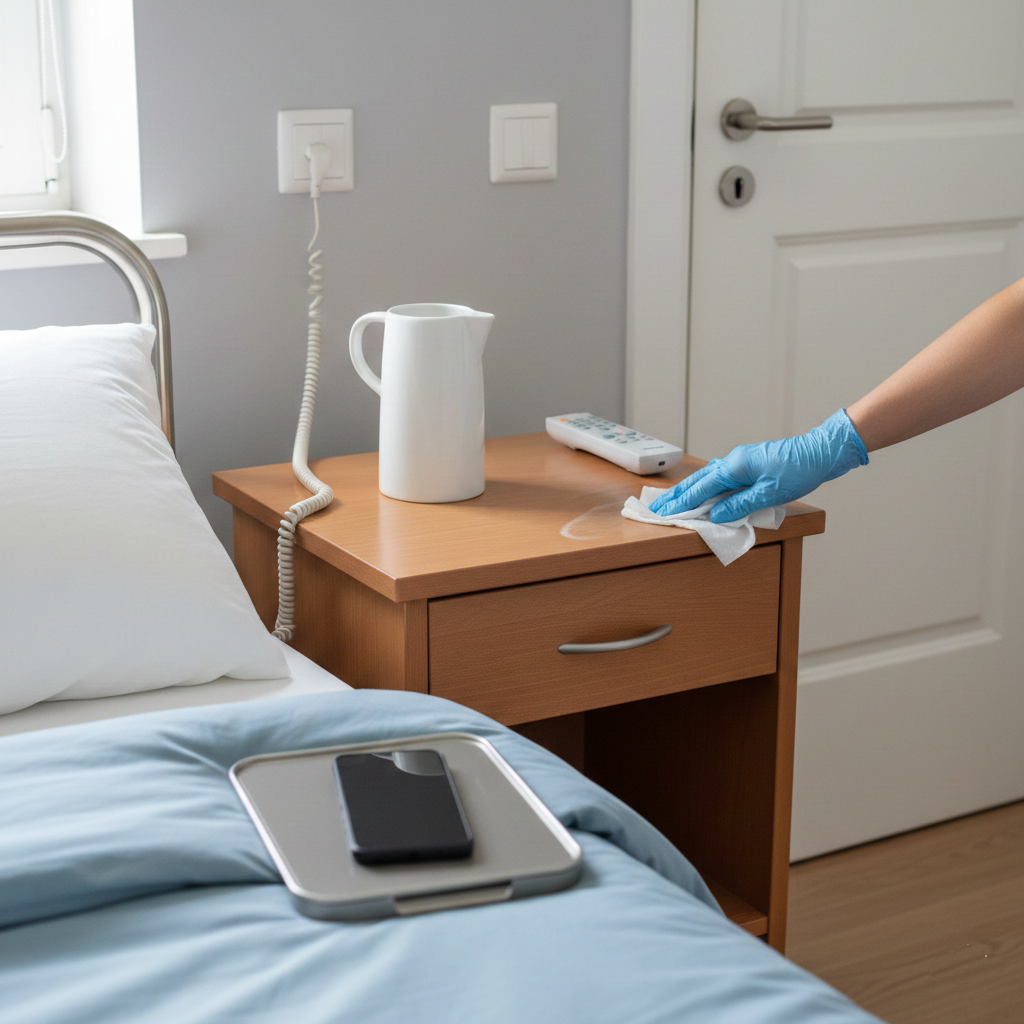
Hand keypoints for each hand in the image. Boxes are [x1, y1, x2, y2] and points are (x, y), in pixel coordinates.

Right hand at [648, 409, 868, 522]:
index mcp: (735, 467)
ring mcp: (740, 461)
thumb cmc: (800, 469)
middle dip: (678, 496)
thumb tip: (716, 516)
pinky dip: (706, 486)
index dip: (681, 502)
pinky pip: (720, 477)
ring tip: (674, 501)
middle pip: (698, 481)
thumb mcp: (770, 493)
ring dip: (690, 491)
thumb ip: (740, 505)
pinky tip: (704, 491)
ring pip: (708, 478)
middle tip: (658, 508)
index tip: (663, 512)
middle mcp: (733, 461)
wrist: (821, 451)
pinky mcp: (749, 464)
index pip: (701, 489)